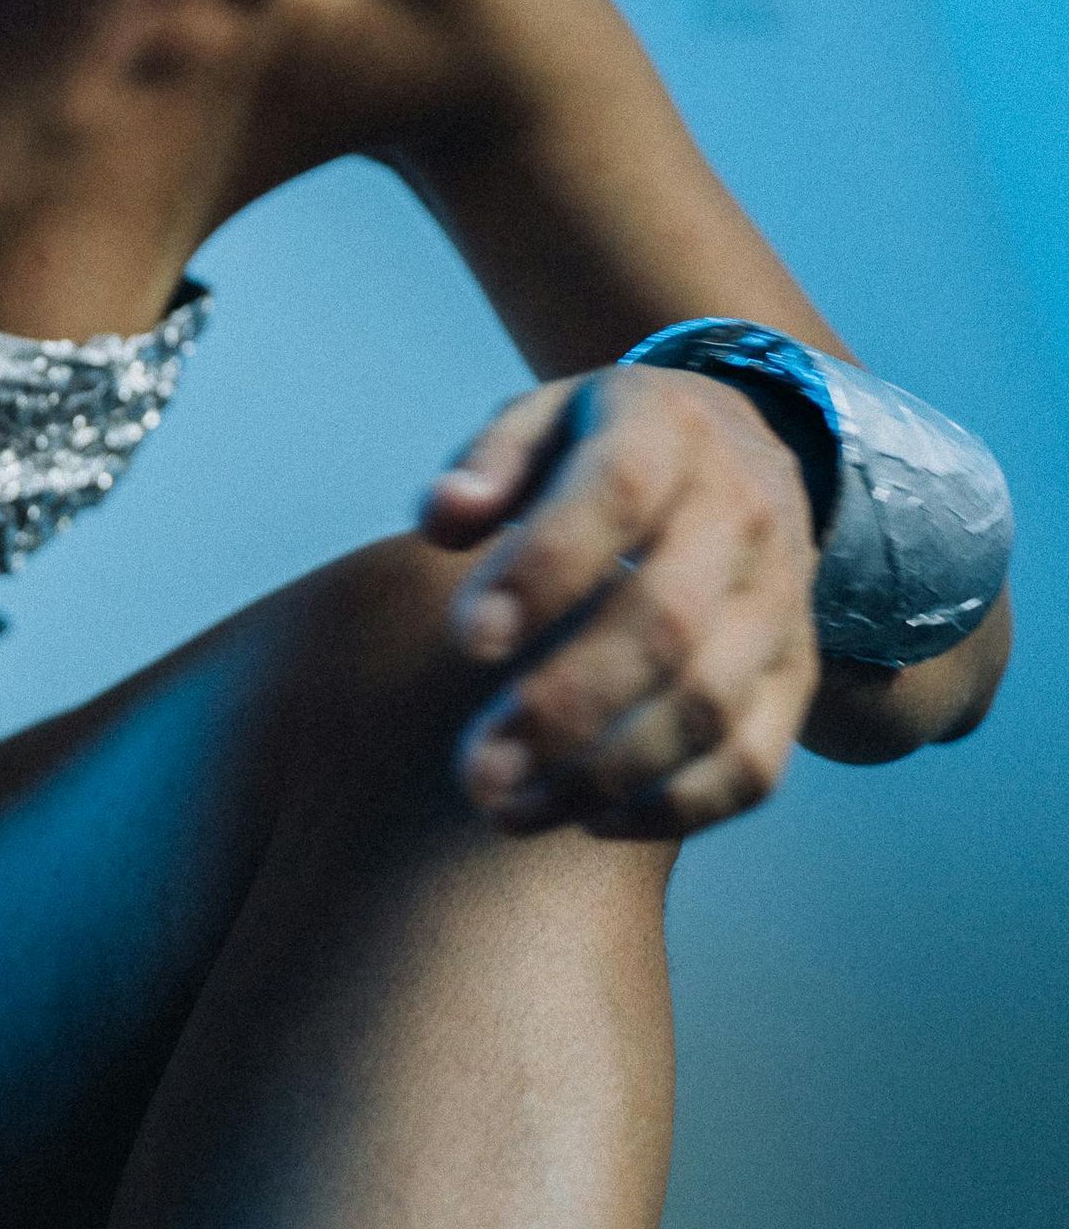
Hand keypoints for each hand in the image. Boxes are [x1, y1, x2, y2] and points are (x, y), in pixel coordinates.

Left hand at [422, 366, 818, 837]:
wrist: (749, 452)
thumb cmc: (611, 445)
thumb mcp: (547, 418)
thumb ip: (489, 461)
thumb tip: (441, 520)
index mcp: (670, 433)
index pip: (617, 494)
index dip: (545, 569)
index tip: (468, 638)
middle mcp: (742, 517)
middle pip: (667, 622)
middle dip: (566, 706)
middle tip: (477, 769)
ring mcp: (781, 604)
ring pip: (711, 707)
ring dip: (606, 774)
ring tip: (508, 808)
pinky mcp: (796, 677)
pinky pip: (753, 764)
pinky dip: (674, 808)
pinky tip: (588, 820)